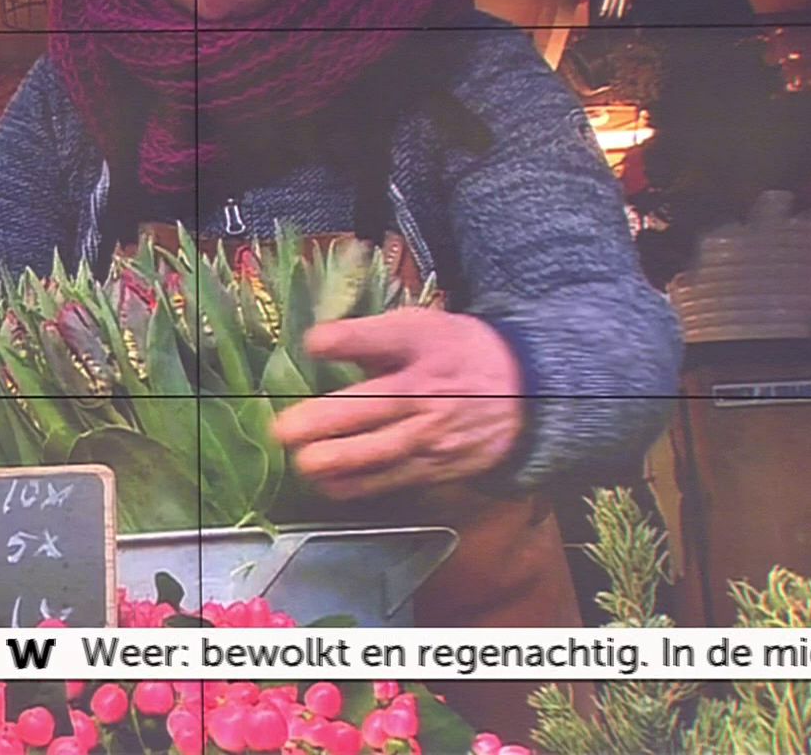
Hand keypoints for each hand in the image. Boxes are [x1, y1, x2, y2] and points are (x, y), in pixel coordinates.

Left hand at [269, 309, 525, 498]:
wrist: (526, 394)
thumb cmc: (456, 353)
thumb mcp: (422, 327)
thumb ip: (371, 338)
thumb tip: (317, 346)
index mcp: (425, 344)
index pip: (386, 338)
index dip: (348, 340)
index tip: (317, 344)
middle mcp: (430, 390)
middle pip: (375, 405)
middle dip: (324, 420)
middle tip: (284, 429)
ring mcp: (435, 432)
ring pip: (381, 451)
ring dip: (336, 460)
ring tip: (302, 461)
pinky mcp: (438, 465)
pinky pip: (392, 478)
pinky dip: (356, 484)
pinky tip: (327, 483)